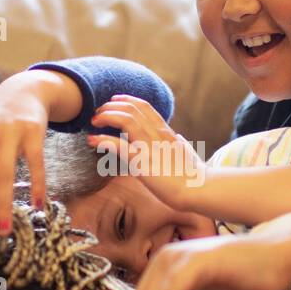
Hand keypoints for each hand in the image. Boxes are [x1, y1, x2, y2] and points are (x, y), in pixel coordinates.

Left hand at [87, 95, 207, 211]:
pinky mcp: (142, 162)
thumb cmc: (194, 175)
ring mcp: (150, 147)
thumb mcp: (187, 152)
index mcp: (166, 132)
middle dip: (111, 106)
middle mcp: (158, 134)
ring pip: (125, 119)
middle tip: (98, 113)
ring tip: (94, 121)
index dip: (127, 100)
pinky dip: (102, 140)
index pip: (145, 107)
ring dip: (106, 116)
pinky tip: (92, 140)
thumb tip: (179, 138)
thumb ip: (179, 143)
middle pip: (132, 108)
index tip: (114, 100)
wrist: (198, 189)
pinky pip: (118, 145)